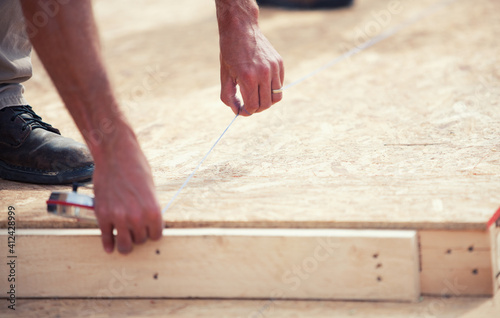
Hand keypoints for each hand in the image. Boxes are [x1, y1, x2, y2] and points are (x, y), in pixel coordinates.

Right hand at [92, 128, 162, 253]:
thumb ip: (149, 210)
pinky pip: (106, 237)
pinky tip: (110, 246)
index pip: (156, 236)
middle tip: (135, 230)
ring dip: (125, 244)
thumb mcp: (151, 190)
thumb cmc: (137, 169)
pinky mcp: (102, 215)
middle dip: (139, 236)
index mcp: (153, 211)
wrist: (116, 155)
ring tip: (124, 241)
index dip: (152, 232)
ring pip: (124, 245)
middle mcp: (137, 217)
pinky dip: (108, 243)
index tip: (148, 230)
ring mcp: (118, 217)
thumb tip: (148, 226)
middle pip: (140, 241)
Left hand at [217, 1, 284, 115]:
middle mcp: (263, 74)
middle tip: (248, 105)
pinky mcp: (279, 63)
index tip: (241, 110)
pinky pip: (280, 84)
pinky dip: (272, 89)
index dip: (246, 112)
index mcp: (248, 78)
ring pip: (276, 97)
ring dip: (266, 101)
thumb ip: (229, 97)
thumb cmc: (229, 52)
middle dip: (256, 109)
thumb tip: (238, 112)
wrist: (240, 28)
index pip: (253, 106)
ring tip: (257, 96)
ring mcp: (273, 68)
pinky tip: (261, 83)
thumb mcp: (225, 76)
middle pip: (266, 104)